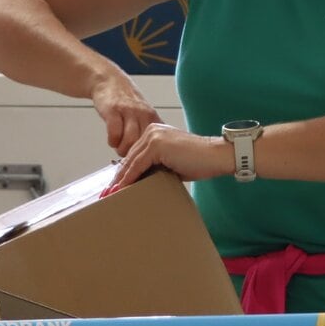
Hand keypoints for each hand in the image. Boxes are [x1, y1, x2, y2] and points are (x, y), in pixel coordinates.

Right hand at [90, 75, 161, 154]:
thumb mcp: (144, 115)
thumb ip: (150, 132)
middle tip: (130, 160)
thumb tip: (158, 156)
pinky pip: (115, 133)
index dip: (153, 156)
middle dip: (137, 156)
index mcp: (153, 118)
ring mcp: (128, 112)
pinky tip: (113, 141)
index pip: (158, 143)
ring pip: (130, 140)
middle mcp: (143, 114)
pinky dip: (113, 142)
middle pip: (145, 144)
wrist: (109, 81)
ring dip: (124, 150)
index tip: (147, 164)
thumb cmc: (127, 103)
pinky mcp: (113, 111)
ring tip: (121, 150)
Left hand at [110, 124, 233, 190]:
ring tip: (111, 194)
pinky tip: (122, 189)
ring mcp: (153, 136)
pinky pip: (137, 165)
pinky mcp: (156, 145)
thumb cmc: (200, 161)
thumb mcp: (172, 163)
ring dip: (120, 180)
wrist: (216, 156)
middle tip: (108, 192)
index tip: (116, 186)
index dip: (124, 171)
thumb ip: (156, 166)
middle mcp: (151, 131)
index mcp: (155, 132)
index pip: (135, 154)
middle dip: (119, 176)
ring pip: (131, 162)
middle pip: (129, 157)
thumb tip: (141, 180)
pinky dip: (128, 179)